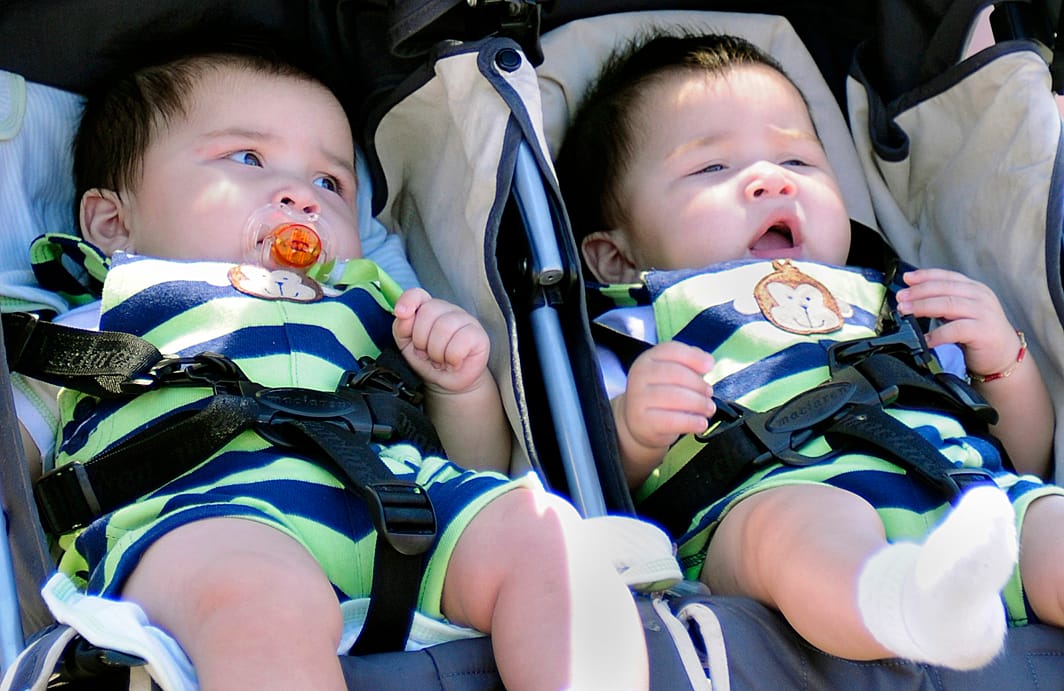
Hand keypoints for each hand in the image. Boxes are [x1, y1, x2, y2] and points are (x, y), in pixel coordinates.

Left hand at [392, 288, 490, 394]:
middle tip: (426, 354)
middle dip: (421, 340)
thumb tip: (403, 315)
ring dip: (436, 352)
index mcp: (428, 309)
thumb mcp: (406, 345)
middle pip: (428, 312)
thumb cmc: (428, 361)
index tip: (401, 314)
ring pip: (444, 327)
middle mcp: (448, 310)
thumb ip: (401, 327)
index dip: (408, 301)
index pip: (417, 294)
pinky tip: (453, 363)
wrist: (448, 382)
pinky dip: (452, 358)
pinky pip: (461, 341)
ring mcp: (466, 320)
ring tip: (440, 361)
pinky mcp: (479, 335)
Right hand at [615, 341, 714, 483]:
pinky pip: (674, 421)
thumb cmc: (660, 398)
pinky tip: (700, 423)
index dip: (695, 358)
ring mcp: (639, 401)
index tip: (708, 368)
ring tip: (707, 410)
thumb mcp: (668, 376)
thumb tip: (708, 365)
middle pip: (679, 376)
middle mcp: (639, 378)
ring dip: (700, 404)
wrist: (633, 428)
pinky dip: (692, 421)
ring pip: (678, 397)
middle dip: (700, 387)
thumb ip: (686, 367)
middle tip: (708, 397)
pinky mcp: (644, 423)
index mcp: (646, 361)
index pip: (672, 351)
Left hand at [896, 268, 1019, 377]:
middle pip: (945, 288)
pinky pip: (955, 330)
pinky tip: (925, 339)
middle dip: (918, 292)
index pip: (947, 276)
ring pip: (948, 304)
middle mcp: (980, 297)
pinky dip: (937, 334)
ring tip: (905, 311)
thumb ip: (943, 302)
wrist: (1004, 356)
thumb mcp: (962, 312)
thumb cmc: (979, 334)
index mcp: (974, 289)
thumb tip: (912, 299)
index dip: (925, 275)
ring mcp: (983, 313)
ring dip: (923, 307)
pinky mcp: (983, 332)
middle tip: (900, 298)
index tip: (906, 278)